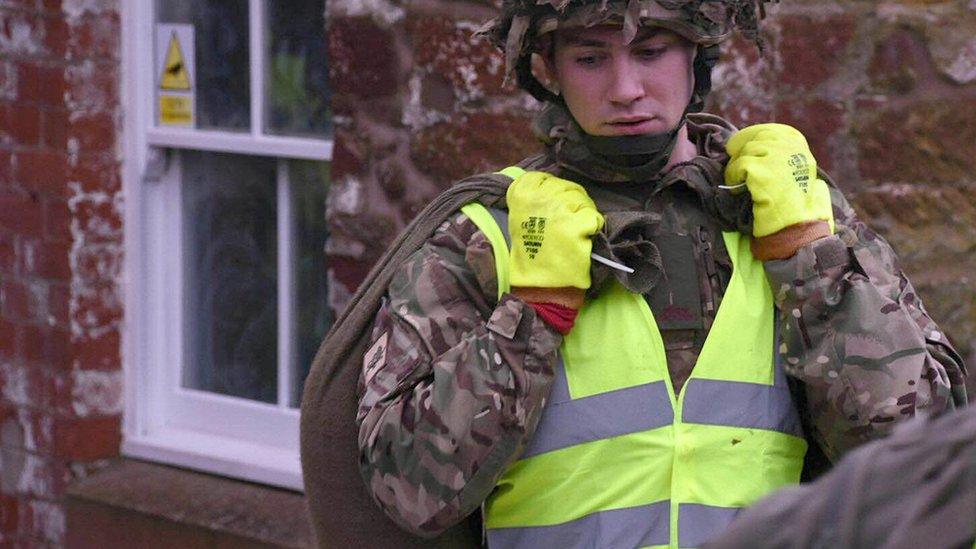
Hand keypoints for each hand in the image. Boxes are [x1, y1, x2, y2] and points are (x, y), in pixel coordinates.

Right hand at [507, 172, 603, 306]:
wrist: (540, 285)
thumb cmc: (530, 255)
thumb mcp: (518, 221)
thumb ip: (531, 199)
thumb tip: (550, 184)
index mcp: (522, 195)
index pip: (544, 178)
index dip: (551, 191)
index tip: (550, 207)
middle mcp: (539, 198)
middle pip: (567, 187)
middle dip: (571, 202)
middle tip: (565, 223)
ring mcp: (559, 211)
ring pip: (582, 200)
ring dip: (582, 214)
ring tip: (573, 231)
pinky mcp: (576, 225)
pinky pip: (592, 217)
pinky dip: (592, 227)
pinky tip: (583, 238)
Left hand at [725, 124, 833, 237]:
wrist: (795, 227)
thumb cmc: (792, 206)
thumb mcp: (793, 172)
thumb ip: (779, 157)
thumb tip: (750, 146)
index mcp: (800, 149)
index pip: (773, 131)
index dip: (752, 135)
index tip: (738, 145)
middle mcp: (791, 149)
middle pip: (758, 137)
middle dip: (742, 149)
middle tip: (735, 164)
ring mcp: (777, 159)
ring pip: (747, 151)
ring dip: (737, 165)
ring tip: (738, 180)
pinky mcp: (762, 172)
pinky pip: (739, 166)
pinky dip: (733, 176)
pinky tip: (736, 187)